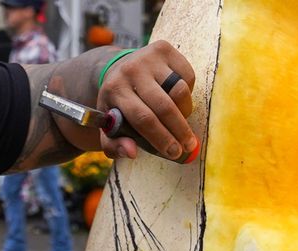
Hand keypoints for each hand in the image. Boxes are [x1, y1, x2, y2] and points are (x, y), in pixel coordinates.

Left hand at [96, 40, 196, 161]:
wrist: (120, 69)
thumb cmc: (119, 105)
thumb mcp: (109, 126)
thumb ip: (115, 145)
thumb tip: (132, 153)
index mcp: (114, 90)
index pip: (142, 118)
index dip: (161, 138)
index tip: (173, 153)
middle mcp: (131, 70)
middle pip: (163, 106)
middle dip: (178, 130)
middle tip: (188, 146)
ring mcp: (148, 57)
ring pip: (179, 90)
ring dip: (184, 112)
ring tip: (181, 123)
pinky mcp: (164, 48)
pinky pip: (187, 76)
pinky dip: (187, 93)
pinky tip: (178, 100)